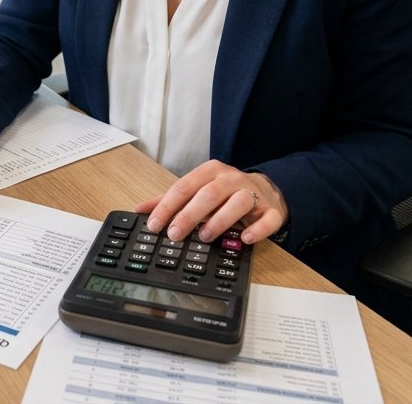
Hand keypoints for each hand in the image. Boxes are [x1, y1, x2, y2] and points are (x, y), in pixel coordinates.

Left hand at [135, 160, 287, 244]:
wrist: (266, 190)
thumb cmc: (224, 192)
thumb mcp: (197, 190)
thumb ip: (170, 199)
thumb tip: (139, 210)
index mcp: (210, 171)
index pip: (184, 186)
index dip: (167, 206)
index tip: (154, 225)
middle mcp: (231, 179)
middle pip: (209, 194)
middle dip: (190, 214)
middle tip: (175, 234)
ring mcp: (253, 193)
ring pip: (238, 202)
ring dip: (220, 220)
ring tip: (205, 236)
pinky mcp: (271, 210)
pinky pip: (268, 218)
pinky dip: (258, 229)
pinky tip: (246, 239)